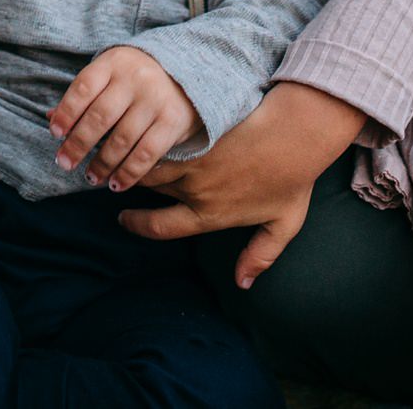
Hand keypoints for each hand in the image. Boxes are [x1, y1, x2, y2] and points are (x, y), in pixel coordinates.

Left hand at [48, 46, 197, 190]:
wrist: (189, 72)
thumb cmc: (136, 78)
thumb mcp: (110, 75)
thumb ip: (83, 96)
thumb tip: (51, 118)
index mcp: (114, 63)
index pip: (84, 88)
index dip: (66, 112)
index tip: (55, 133)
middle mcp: (135, 79)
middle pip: (100, 116)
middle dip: (78, 144)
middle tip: (64, 163)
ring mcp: (155, 100)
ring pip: (122, 139)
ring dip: (102, 164)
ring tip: (91, 177)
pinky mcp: (172, 122)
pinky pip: (146, 153)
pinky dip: (128, 173)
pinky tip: (116, 184)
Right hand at [121, 81, 365, 289]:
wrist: (298, 135)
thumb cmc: (294, 179)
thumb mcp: (283, 225)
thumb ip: (260, 255)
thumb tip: (242, 284)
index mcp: (210, 216)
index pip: (161, 228)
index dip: (137, 225)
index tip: (124, 219)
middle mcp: (195, 192)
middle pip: (148, 190)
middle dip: (127, 184)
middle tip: (113, 176)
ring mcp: (194, 161)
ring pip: (148, 163)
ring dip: (130, 159)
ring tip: (116, 152)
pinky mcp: (196, 135)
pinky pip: (161, 139)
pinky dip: (146, 136)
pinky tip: (136, 128)